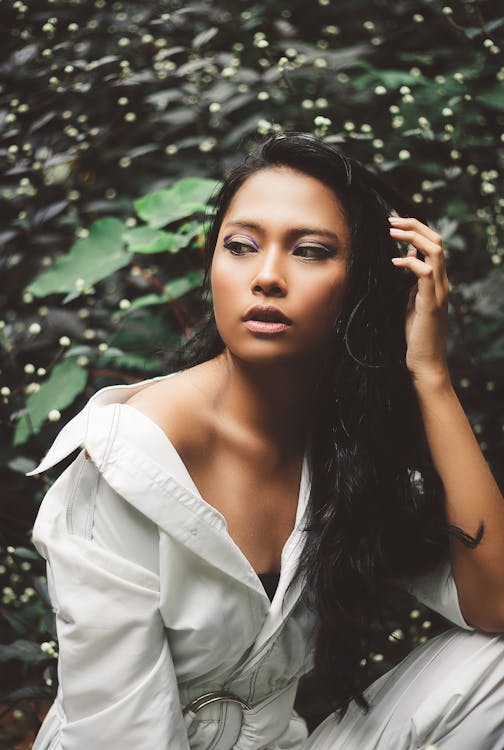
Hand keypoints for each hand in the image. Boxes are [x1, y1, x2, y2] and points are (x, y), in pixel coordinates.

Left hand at [389, 216, 449, 385]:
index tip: (393, 224)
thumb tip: (400, 262)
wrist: (425, 363)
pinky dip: (409, 262)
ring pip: (435, 251)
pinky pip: (424, 273)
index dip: (415, 230)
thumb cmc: (415, 336)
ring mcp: (439, 292)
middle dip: (414, 226)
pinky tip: (394, 262)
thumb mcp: (409, 303)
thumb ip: (408, 284)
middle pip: (436, 241)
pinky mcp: (431, 303)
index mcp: (436, 281)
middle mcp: (441, 283)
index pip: (432, 245)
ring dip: (412, 237)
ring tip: (392, 231)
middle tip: (391, 220)